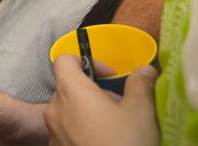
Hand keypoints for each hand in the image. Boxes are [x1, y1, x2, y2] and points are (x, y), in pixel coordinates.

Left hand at [44, 55, 158, 145]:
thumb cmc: (125, 144)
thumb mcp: (140, 112)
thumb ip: (140, 85)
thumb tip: (145, 69)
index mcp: (71, 91)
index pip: (64, 60)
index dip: (86, 61)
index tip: (109, 75)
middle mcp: (55, 108)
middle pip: (69, 87)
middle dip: (94, 92)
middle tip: (119, 106)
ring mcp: (52, 132)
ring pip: (69, 111)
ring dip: (88, 112)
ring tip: (115, 128)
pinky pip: (67, 131)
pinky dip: (82, 130)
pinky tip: (104, 142)